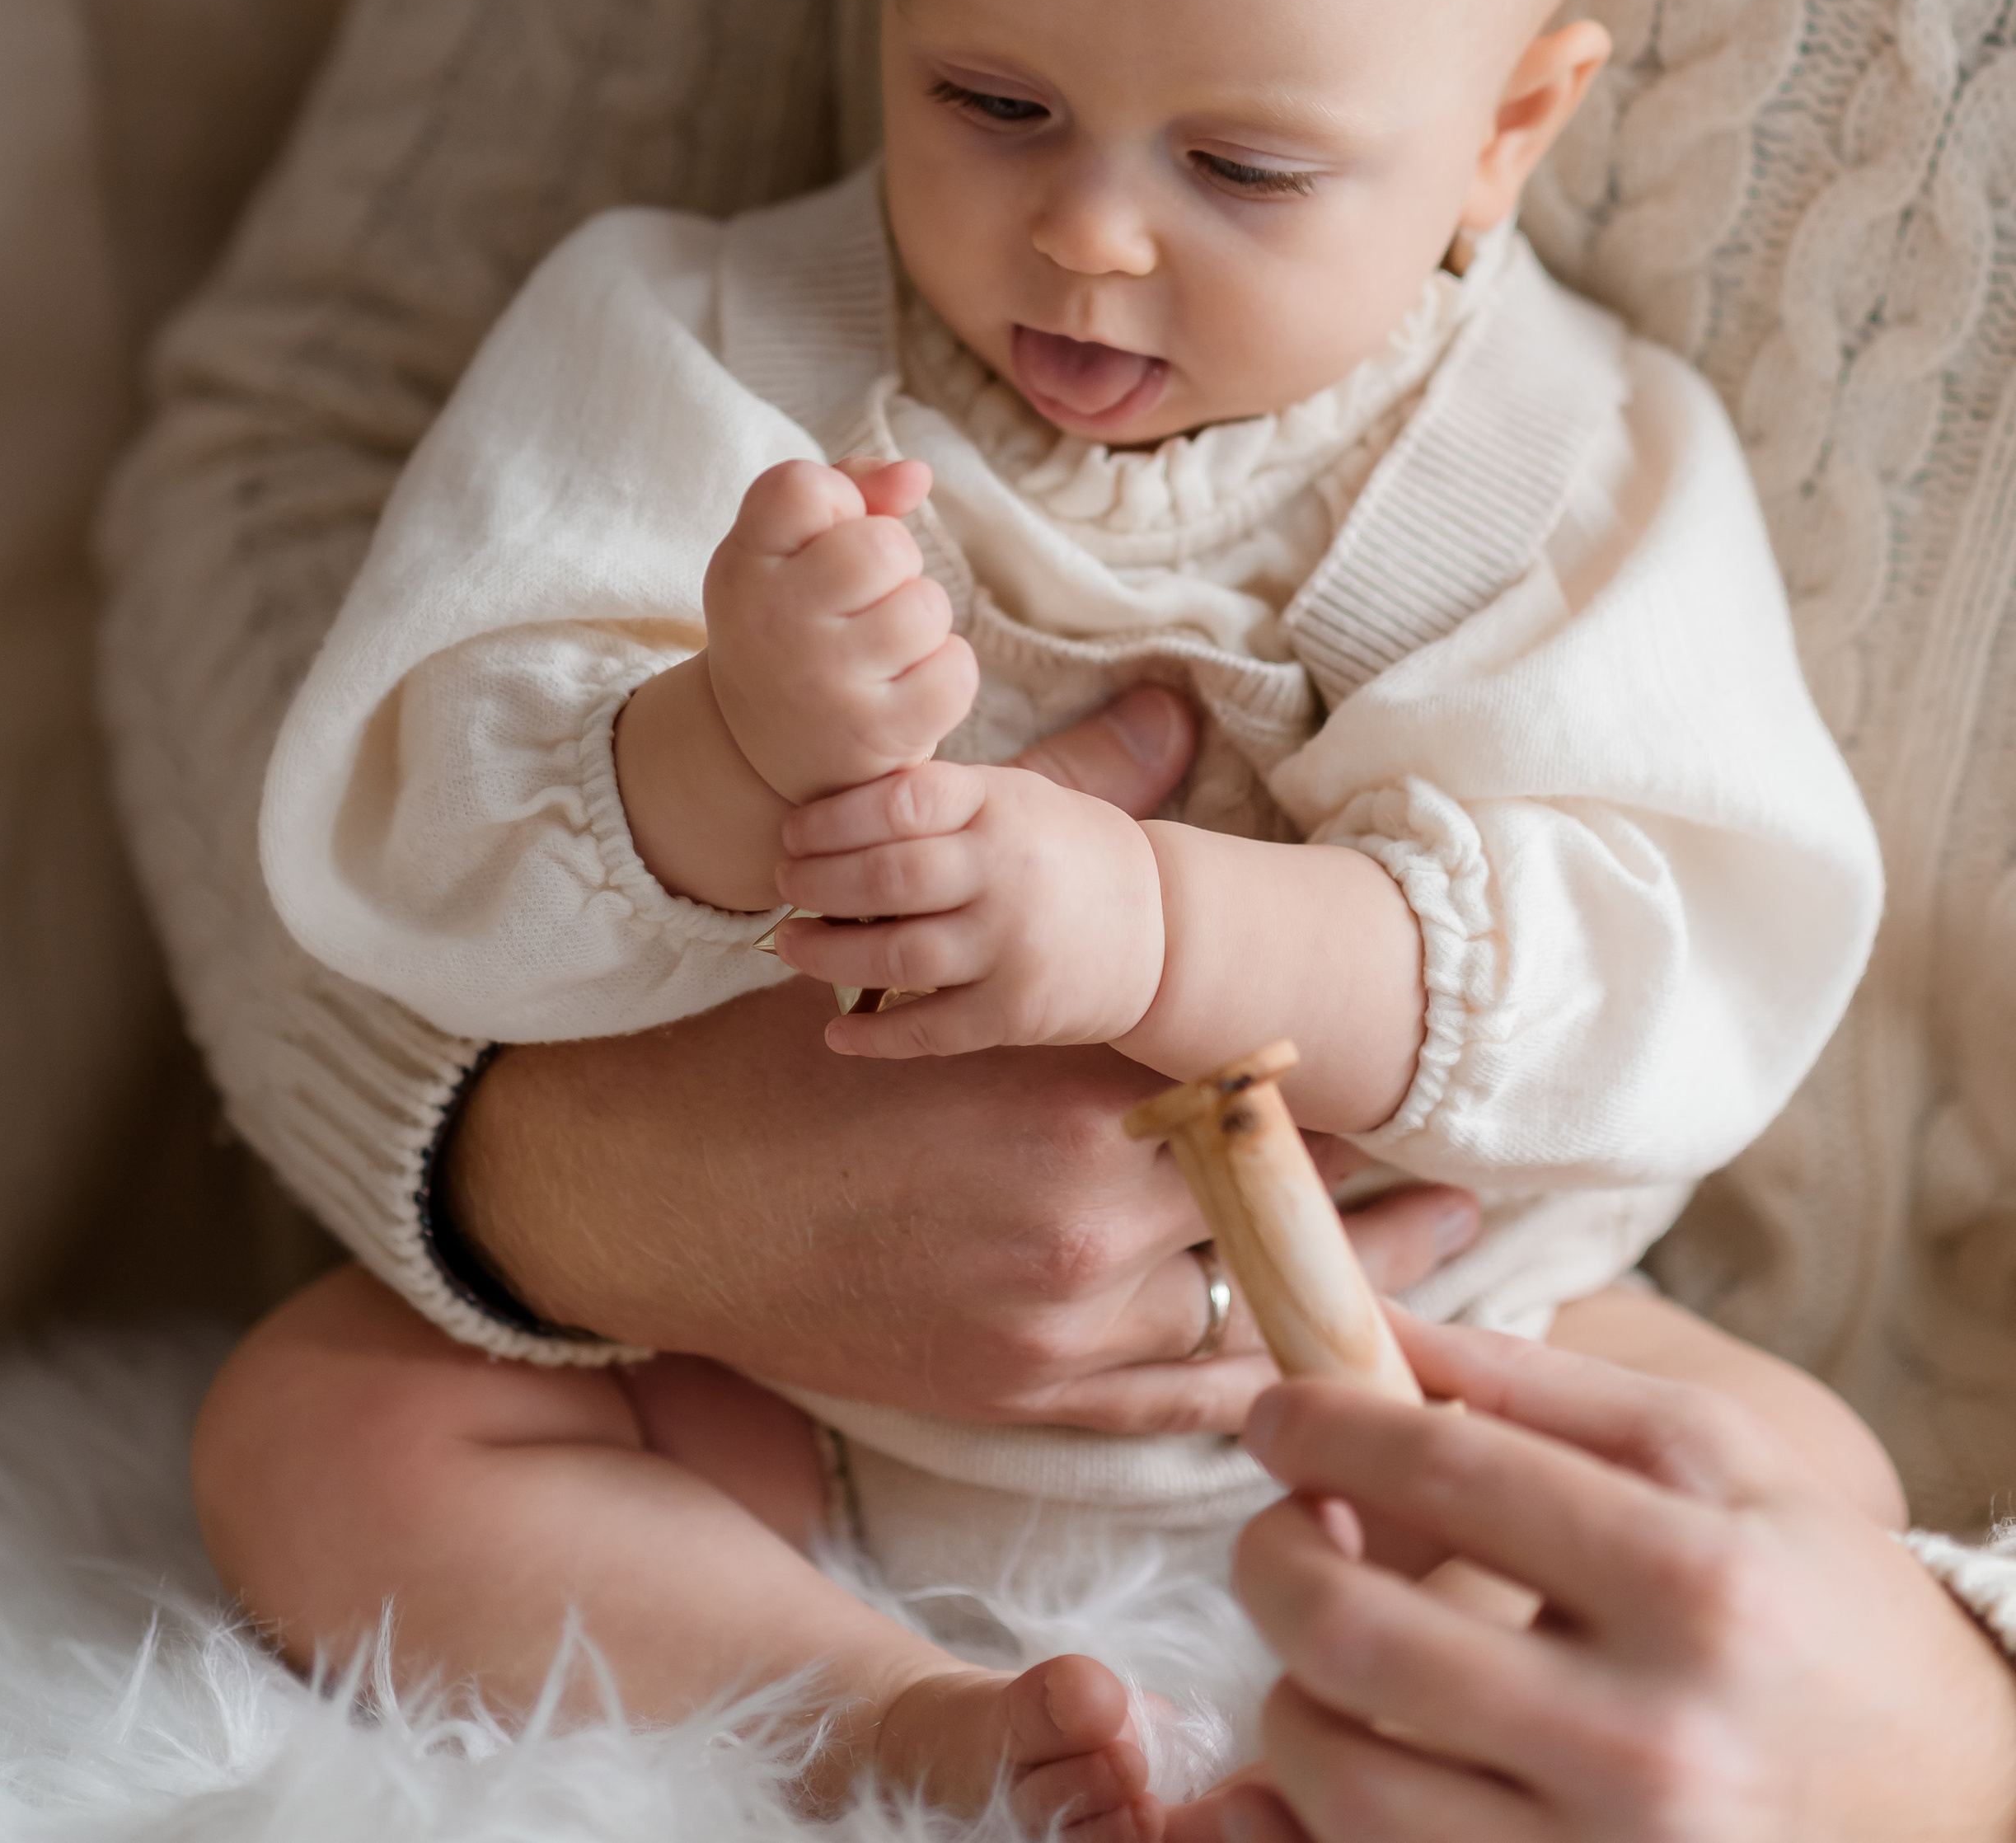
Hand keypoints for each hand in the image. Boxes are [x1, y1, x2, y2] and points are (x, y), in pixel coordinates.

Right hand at [443, 687, 1482, 1422]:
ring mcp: (1054, 1327)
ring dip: (1344, 1293)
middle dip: (1373, 1198)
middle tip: (1467, 1186)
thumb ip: (1069, 823)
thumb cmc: (779, 1060)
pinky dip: (1260, 1381)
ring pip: (1249, 1313)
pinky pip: (1179, 1404)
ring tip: (1426, 1266)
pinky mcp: (1019, 1398)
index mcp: (1066, 1090)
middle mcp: (1080, 1218)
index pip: (1257, 1091)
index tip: (1413, 1076)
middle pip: (1277, 1207)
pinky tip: (1321, 1365)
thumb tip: (1169, 708)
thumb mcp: (927, 925)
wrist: (645, 1202)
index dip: (1340, 1086)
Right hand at [703, 455, 977, 797]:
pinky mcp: (875, 734)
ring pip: (927, 609)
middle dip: (895, 563)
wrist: (759, 746)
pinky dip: (946, 673)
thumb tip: (917, 474)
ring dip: (921, 621)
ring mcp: (824, 685)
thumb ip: (849, 488)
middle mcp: (773, 624)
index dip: (837, 502)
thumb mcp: (789, 548)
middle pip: (885, 547)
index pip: (801, 488)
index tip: (823, 541)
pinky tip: (906, 685)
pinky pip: (956, 671)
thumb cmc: (791, 620)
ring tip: (883, 645)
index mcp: (744, 566)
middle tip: (865, 598)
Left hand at [770, 759, 1167, 1055]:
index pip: (901, 803)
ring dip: (828, 955)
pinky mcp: (1017, 1013)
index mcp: (1001, 807)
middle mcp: (1006, 874)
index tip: (791, 832)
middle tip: (782, 886)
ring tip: (792, 946)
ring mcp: (1012, 947)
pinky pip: (930, 1029)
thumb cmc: (1062, 852)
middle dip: (817, 885)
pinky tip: (835, 1032)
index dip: (831, 819)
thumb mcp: (1015, 797)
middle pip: (888, 880)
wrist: (1162, 929)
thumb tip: (826, 803)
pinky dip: (874, 1035)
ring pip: (897, 956)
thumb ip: (937, 799)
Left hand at [1228, 1312, 2015, 1842]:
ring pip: (1343, 1784)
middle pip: (1357, 1639)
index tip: (1273, 1412)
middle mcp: (1649, 1740)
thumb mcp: (1716, 1456)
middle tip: (1281, 1531)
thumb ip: (1535, 1384)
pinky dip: (1313, 1820)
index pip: (1442, 1472)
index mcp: (1690, 1582)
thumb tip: (1370, 1328)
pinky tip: (1335, 1755)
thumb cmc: (1818, 1602)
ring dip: (1293, 1696)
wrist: (1956, 1802)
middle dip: (1273, 1561)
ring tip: (1331, 1650)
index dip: (1322, 1426)